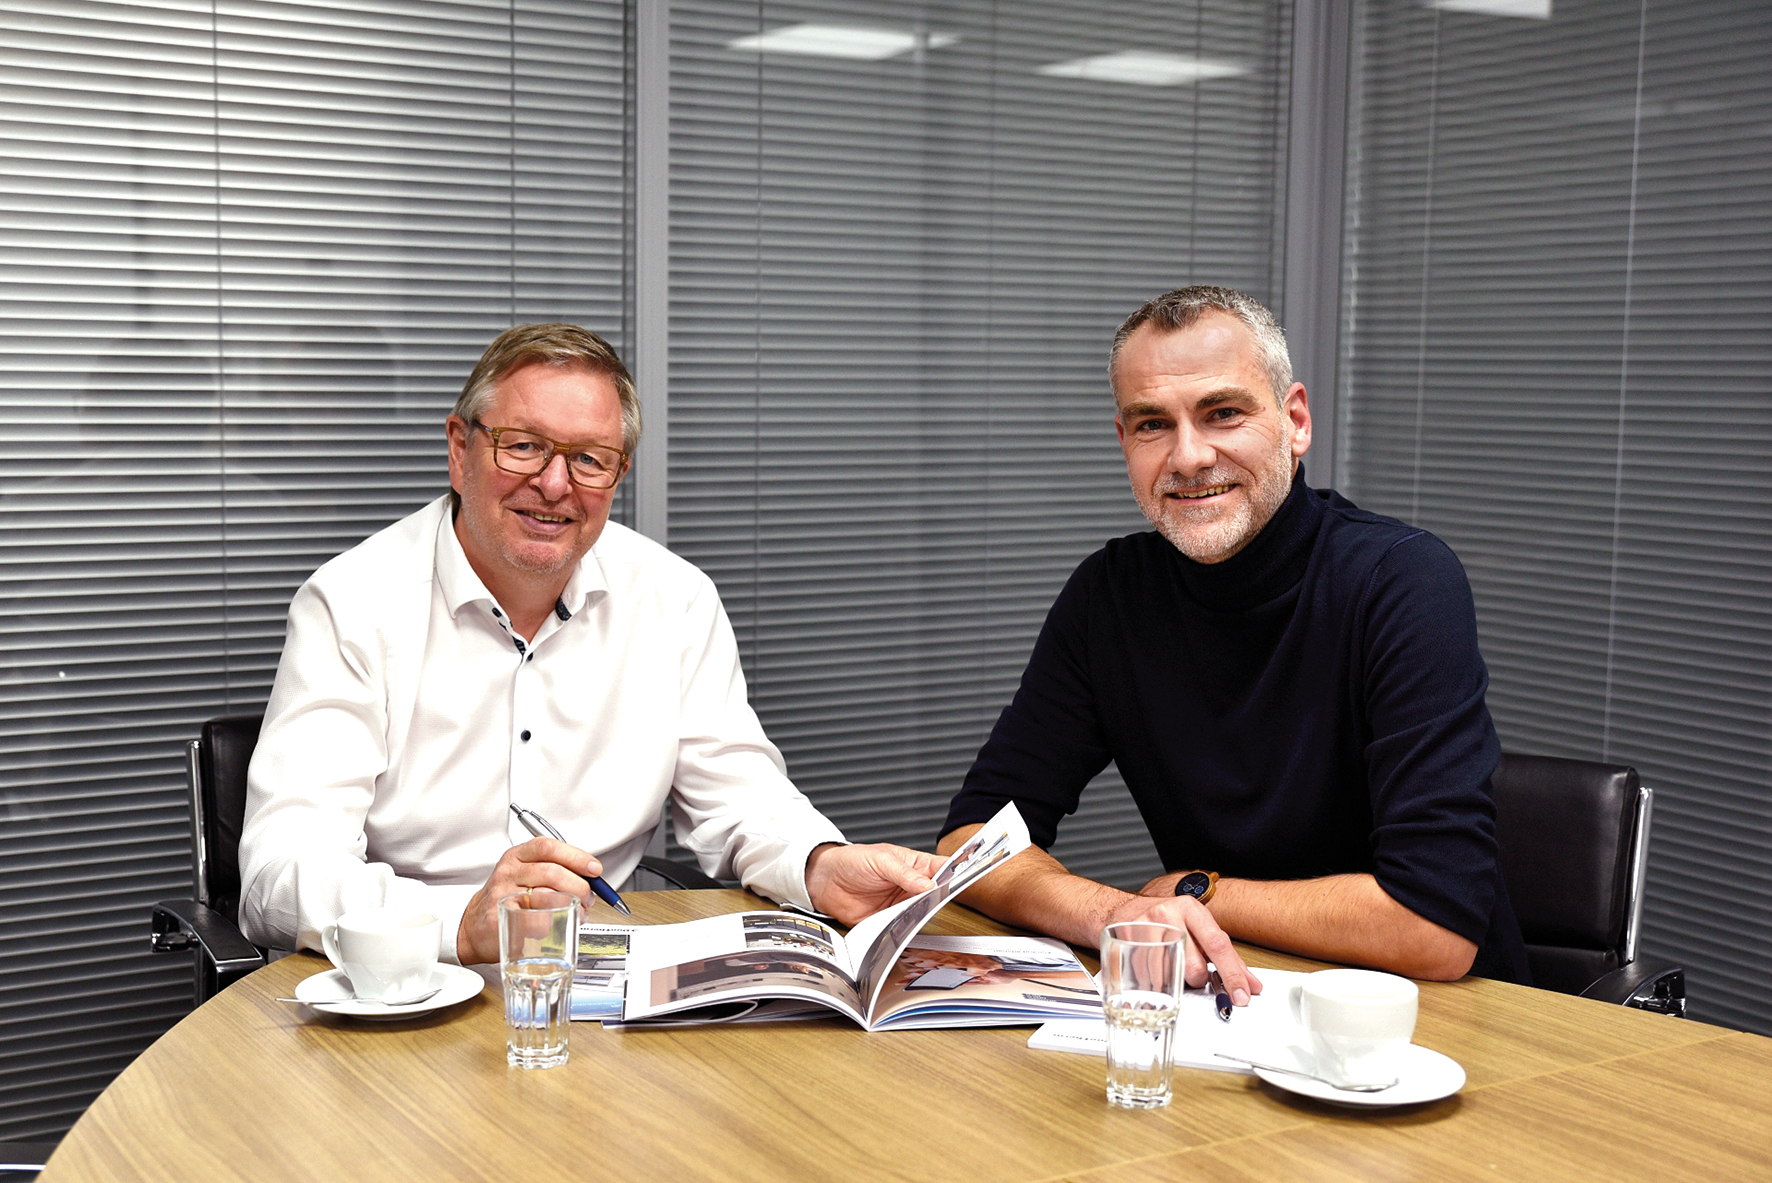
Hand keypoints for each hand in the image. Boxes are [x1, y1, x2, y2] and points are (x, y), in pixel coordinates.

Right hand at [456, 837, 601, 964]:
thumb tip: (592, 878)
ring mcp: (503, 894)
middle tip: (589, 898)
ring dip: (572, 906)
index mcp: (518, 856)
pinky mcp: (501, 918)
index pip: (549, 847)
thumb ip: (556, 870)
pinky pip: (537, 920)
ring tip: (578, 912)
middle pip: (552, 872)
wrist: (475, 925)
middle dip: (580, 886)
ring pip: (548, 895)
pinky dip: (553, 923)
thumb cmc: (508, 898)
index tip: (595, 869)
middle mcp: (509, 871)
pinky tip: (555, 924)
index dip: (576, 857)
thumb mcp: (527, 874)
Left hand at [804, 843, 940, 925]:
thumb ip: (905, 873)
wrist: (825, 880)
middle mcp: (910, 885)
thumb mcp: (881, 859)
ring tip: (921, 910)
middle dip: (939, 897)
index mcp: (913, 864)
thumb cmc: (851, 861)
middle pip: (935, 893)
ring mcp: (901, 904)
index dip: (953, 873)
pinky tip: (906, 923)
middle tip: (939, 899)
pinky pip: (903, 926)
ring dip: (922, 913)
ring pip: (922, 911)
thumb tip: (929, 884)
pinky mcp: (889, 920)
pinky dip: (906, 927)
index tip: (961, 879)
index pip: (941, 868)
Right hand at [1103, 893, 1262, 1005]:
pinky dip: (1156, 984)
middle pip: (1193, 967)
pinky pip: (1149, 981)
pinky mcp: (1126, 946)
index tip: (1241, 995)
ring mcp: (1144, 929)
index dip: (1232, 974)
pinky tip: (1154, 969)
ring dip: (1175, 981)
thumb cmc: (1167, 920)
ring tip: (1170, 965)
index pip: (1217, 945)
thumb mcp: (1199, 928)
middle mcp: (1167, 915)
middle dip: (1197, 979)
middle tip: (1192, 971)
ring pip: (1171, 978)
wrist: (1124, 912)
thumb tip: (1251, 984)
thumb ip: (1227, 957)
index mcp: (1191, 909)